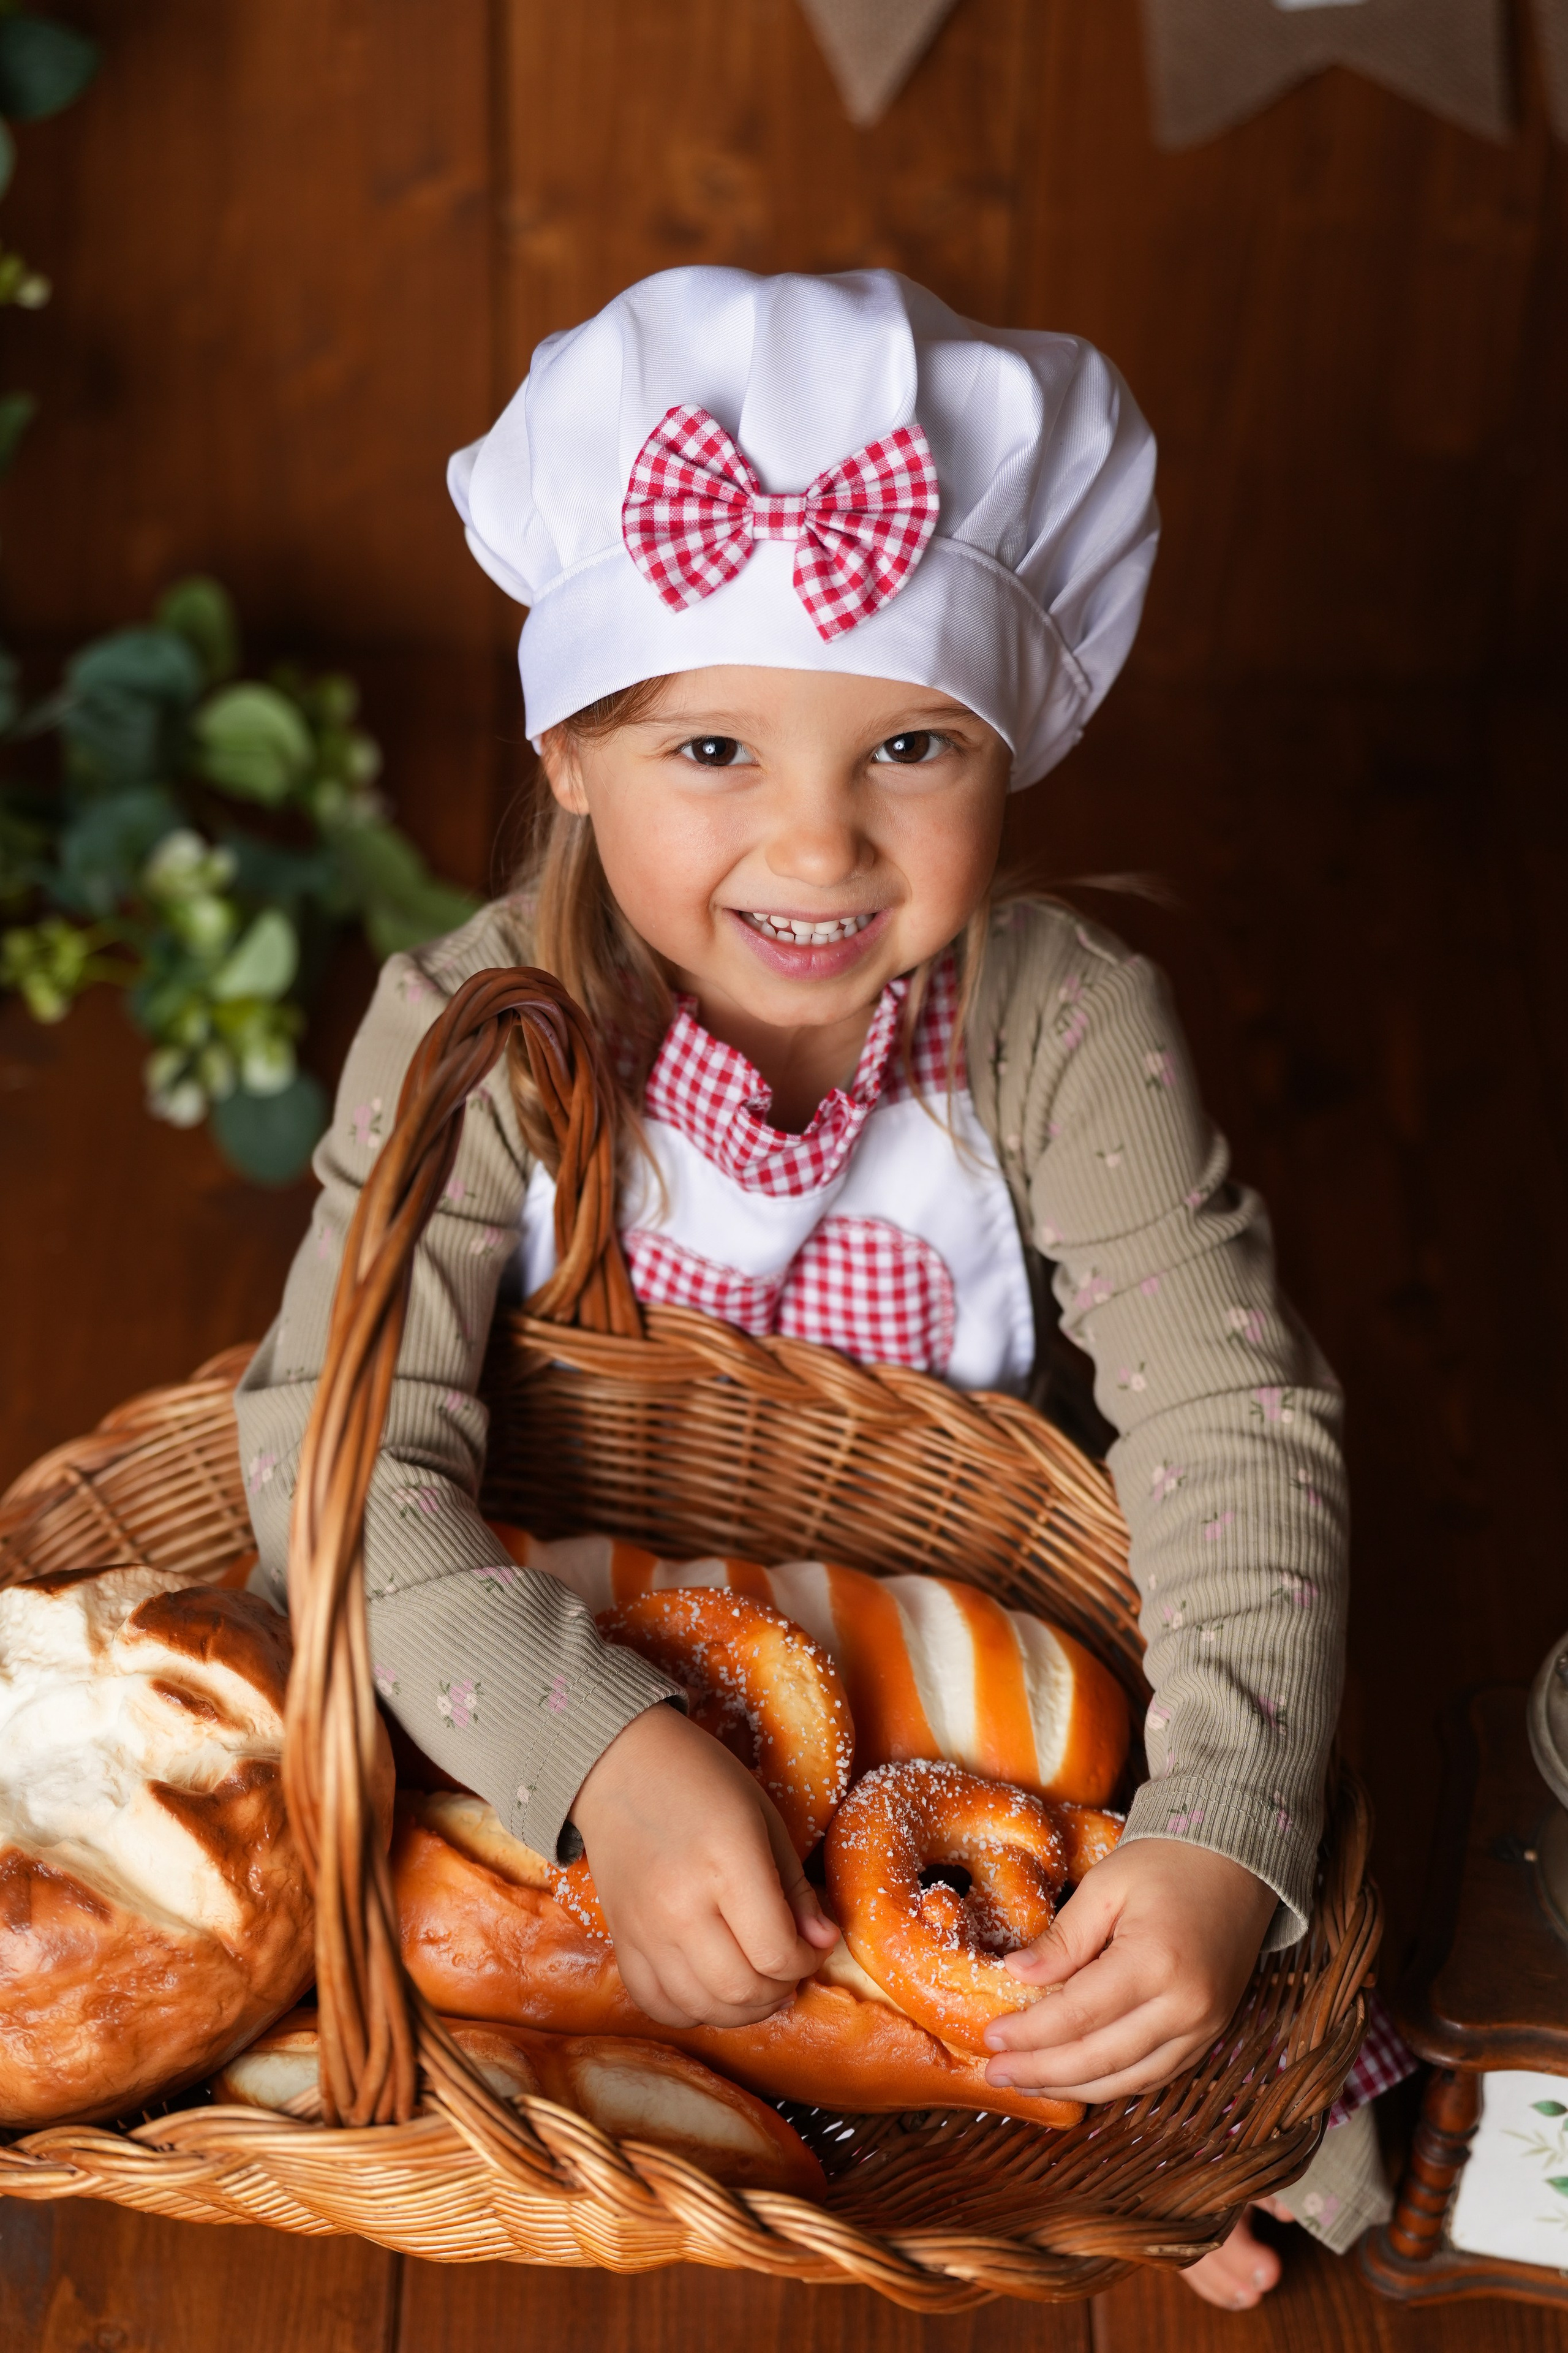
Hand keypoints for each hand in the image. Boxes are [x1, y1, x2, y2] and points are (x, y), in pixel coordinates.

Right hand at [568, 1703, 839, 2028]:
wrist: (619, 1764)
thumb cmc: (701, 1779)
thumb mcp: (764, 1817)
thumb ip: (796, 1887)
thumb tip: (822, 1942)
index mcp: (726, 1864)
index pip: (775, 1953)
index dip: (805, 1962)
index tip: (811, 1945)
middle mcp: (680, 1905)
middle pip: (740, 1990)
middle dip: (778, 1989)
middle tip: (788, 1965)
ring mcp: (644, 1928)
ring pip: (700, 2007)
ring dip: (739, 2008)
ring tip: (756, 1982)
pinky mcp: (619, 1938)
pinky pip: (654, 2003)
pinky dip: (689, 2010)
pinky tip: (709, 1987)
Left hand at [982, 1838, 1276, 2103]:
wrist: (1237, 1863)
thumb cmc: (1168, 1863)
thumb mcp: (1106, 1886)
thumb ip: (1063, 1938)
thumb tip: (1016, 1975)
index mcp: (1156, 1962)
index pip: (1079, 2014)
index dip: (1030, 2033)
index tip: (991, 2037)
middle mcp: (1187, 2006)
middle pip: (1101, 2058)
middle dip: (1043, 2072)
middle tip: (997, 2072)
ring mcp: (1205, 2026)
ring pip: (1129, 2079)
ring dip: (1074, 2087)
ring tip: (1026, 2084)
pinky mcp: (1211, 2033)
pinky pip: (1156, 2074)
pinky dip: (1112, 2082)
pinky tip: (1075, 2079)